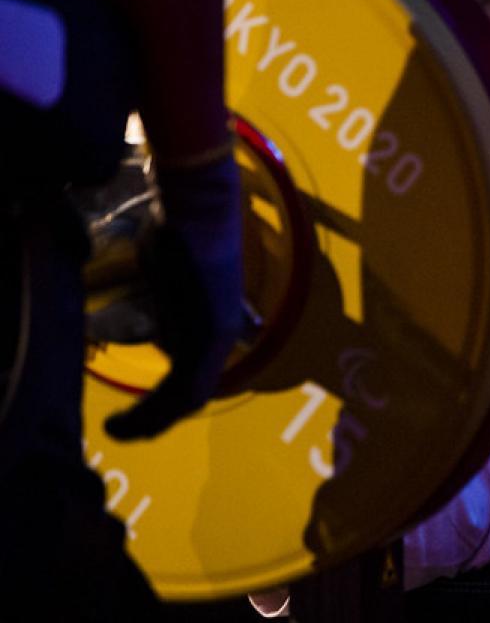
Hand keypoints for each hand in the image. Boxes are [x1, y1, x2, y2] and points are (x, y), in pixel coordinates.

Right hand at [104, 151, 242, 439]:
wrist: (199, 206)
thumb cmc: (180, 227)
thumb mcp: (170, 271)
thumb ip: (166, 294)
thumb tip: (151, 293)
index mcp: (217, 321)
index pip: (197, 375)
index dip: (171, 400)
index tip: (143, 412)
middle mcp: (223, 333)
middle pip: (193, 393)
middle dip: (158, 418)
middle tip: (124, 431)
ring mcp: (219, 335)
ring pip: (187, 398)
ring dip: (150, 421)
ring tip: (118, 432)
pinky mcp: (210, 334)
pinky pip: (182, 389)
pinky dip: (150, 412)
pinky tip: (121, 421)